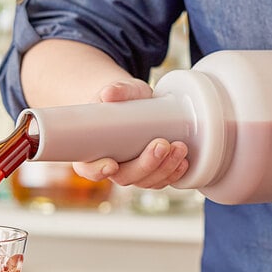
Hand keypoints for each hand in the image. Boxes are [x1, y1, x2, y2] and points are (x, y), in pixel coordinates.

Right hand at [71, 79, 189, 188]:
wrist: (139, 103)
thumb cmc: (124, 99)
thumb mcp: (121, 91)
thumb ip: (116, 90)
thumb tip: (109, 93)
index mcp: (91, 151)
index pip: (88, 168)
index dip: (97, 170)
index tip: (111, 164)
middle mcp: (112, 167)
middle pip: (125, 177)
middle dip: (146, 165)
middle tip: (162, 145)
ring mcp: (133, 172)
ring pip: (146, 181)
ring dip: (165, 168)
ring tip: (179, 147)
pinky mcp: (151, 172)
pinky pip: (161, 180)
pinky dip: (174, 174)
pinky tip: (183, 162)